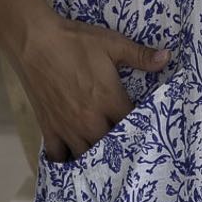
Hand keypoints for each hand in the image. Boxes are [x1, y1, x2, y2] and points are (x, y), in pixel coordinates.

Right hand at [7, 14, 173, 163]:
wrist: (34, 41)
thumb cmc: (75, 42)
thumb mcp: (112, 43)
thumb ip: (140, 55)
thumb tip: (167, 58)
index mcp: (109, 100)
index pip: (133, 124)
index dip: (141, 127)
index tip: (146, 128)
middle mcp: (91, 120)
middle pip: (112, 146)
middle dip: (120, 146)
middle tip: (127, 145)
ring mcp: (68, 127)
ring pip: (87, 155)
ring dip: (96, 156)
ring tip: (104, 156)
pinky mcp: (49, 128)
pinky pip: (59, 156)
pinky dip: (66, 159)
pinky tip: (73, 156)